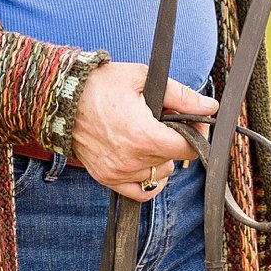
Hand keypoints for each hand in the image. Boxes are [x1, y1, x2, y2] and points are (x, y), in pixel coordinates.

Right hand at [71, 64, 216, 201]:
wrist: (61, 97)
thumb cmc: (101, 84)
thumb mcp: (142, 79)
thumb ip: (181, 96)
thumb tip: (210, 107)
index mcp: (144, 136)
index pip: (189, 149)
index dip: (196, 133)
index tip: (192, 120)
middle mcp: (132, 160)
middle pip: (174, 159)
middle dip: (174, 139)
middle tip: (161, 120)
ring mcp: (118, 172)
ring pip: (160, 175)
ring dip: (160, 158)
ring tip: (145, 134)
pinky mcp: (107, 178)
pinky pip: (141, 192)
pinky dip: (147, 178)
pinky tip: (142, 158)